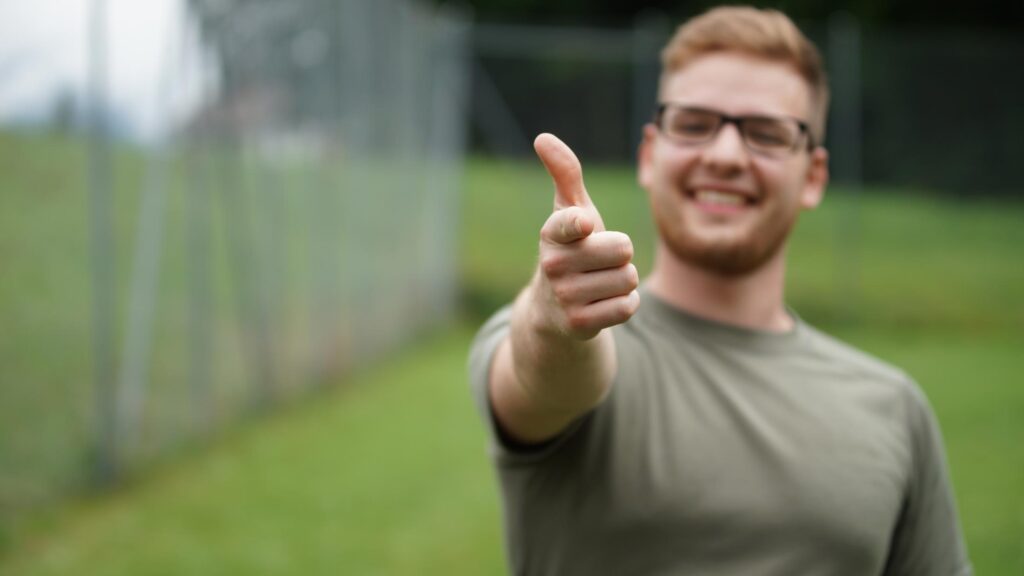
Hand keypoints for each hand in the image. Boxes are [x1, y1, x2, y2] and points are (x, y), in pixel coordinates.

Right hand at [531, 133, 639, 339]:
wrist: (552, 311)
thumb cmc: (571, 249)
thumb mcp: (569, 211)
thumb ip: (564, 173)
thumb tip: (543, 137)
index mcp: (552, 233)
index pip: (571, 223)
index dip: (581, 224)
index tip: (585, 225)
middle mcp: (553, 265)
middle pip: (623, 249)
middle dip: (621, 255)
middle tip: (600, 261)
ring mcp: (564, 297)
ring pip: (628, 279)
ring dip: (623, 281)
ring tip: (600, 282)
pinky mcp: (578, 324)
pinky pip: (627, 307)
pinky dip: (624, 304)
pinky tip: (603, 303)